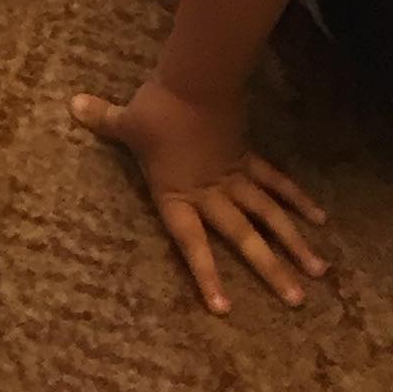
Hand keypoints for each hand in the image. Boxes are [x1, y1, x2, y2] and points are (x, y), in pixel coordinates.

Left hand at [72, 78, 329, 315]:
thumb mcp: (126, 121)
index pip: (192, 243)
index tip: (224, 309)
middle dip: (270, 269)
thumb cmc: (157, 108)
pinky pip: (276, 183)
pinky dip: (297, 199)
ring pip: (268, 216)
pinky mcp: (248, 158)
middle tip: (297, 300)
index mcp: (180, 195)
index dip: (206, 275)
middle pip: (244, 237)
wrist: (194, 82)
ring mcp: (234, 177)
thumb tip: (72, 107)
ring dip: (294, 242)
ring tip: (318, 271)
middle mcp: (212, 194)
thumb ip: (103, 120)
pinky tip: (320, 217)